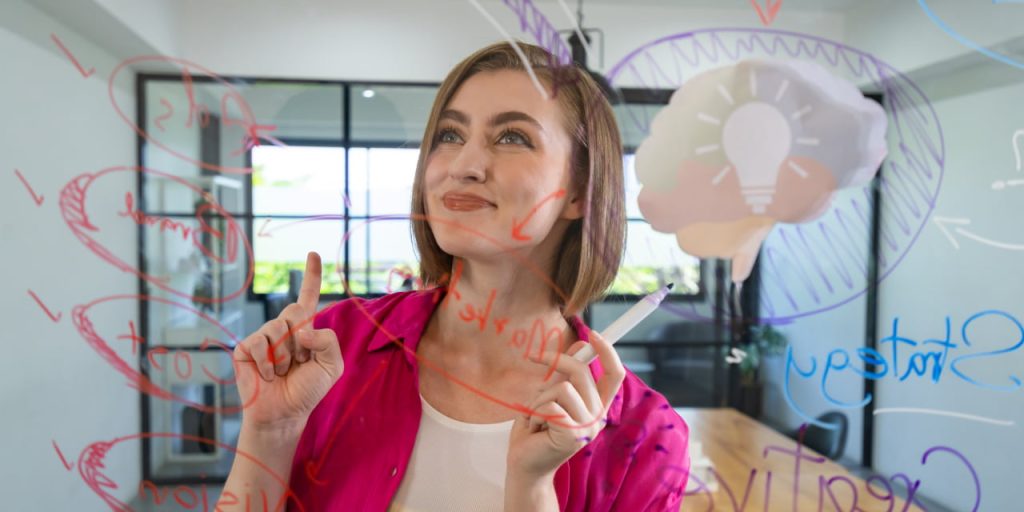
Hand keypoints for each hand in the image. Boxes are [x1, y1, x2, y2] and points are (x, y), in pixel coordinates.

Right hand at [233, 252, 343, 430]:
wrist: (284, 413)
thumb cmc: (308, 390)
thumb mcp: (331, 366)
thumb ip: (328, 341)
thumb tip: (302, 330)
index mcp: (305, 329)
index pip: (308, 297)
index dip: (312, 275)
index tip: (313, 253)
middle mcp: (282, 328)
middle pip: (296, 311)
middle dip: (302, 339)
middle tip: (298, 363)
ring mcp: (262, 337)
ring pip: (279, 329)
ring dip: (285, 357)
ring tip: (282, 372)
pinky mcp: (245, 349)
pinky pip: (259, 345)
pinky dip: (268, 364)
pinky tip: (268, 377)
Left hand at [506, 330, 625, 480]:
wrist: (524, 464)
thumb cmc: (536, 430)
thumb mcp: (551, 396)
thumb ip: (566, 374)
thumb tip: (581, 343)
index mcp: (596, 405)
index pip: (615, 375)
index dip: (608, 352)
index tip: (593, 334)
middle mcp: (597, 416)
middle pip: (581, 372)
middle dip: (555, 360)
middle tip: (534, 356)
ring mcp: (587, 426)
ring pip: (561, 388)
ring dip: (538, 399)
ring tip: (537, 418)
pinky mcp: (573, 434)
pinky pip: (549, 406)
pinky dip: (534, 413)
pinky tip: (536, 429)